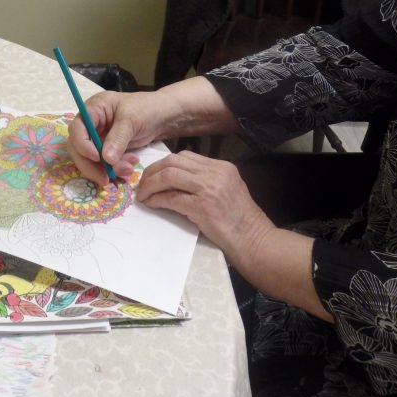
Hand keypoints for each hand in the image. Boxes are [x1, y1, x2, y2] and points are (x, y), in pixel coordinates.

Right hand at [65, 77, 238, 184]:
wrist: (163, 117)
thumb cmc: (148, 109)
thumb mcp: (132, 120)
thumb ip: (118, 138)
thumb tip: (104, 159)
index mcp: (94, 109)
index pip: (77, 128)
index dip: (83, 145)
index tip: (97, 157)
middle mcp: (91, 123)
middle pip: (78, 147)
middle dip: (91, 165)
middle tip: (105, 179)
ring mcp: (97, 137)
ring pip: (89, 159)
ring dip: (105, 169)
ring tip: (127, 171)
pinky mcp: (106, 149)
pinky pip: (102, 164)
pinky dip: (114, 169)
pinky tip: (130, 167)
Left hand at [136, 150, 273, 254]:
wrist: (254, 240)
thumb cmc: (240, 221)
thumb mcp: (226, 190)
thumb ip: (205, 181)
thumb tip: (174, 182)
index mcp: (221, 166)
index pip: (185, 156)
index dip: (164, 164)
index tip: (153, 175)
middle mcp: (215, 172)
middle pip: (173, 161)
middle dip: (152, 172)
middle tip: (142, 184)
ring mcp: (209, 188)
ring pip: (169, 175)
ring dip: (150, 184)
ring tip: (143, 195)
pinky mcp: (202, 206)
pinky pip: (171, 197)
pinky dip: (156, 199)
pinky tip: (150, 204)